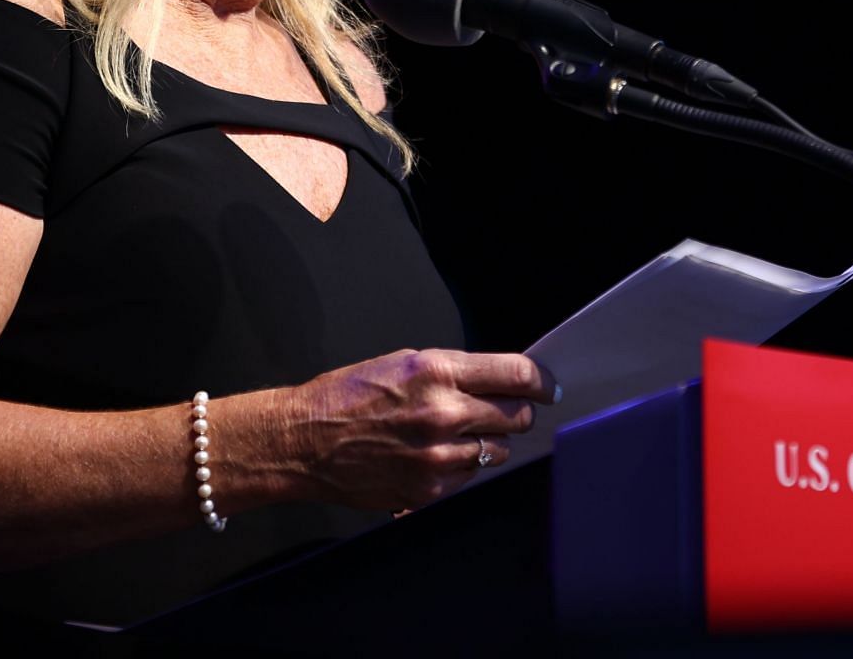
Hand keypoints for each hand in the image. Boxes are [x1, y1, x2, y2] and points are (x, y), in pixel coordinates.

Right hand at [283, 349, 558, 511]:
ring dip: (490, 441)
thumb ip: (453, 372)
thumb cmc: (347, 396)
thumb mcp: (403, 363)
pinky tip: (438, 455)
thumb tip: (496, 380)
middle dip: (517, 411)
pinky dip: (463, 466)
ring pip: (498, 450)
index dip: (541, 380)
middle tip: (507, 411)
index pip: (516, 374)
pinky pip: (470, 477)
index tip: (548, 386)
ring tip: (461, 434)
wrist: (304, 441)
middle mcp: (444, 413)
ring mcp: (438, 456)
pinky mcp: (429, 490)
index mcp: (438, 372)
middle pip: (517, 415)